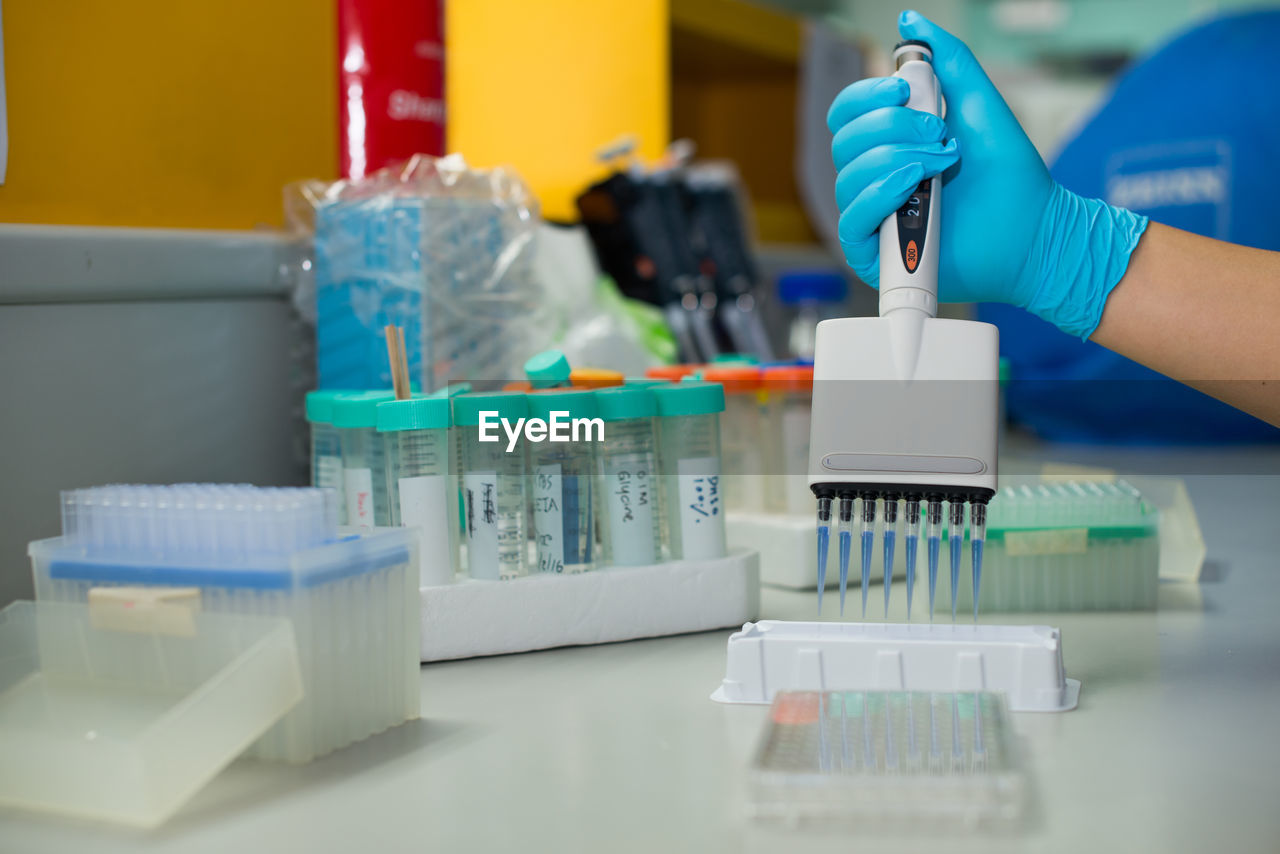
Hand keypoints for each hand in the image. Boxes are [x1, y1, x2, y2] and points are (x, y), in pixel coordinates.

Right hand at [829, 10, 1147, 338]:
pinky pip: (852, 220)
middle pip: (845, 141)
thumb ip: (947, 61)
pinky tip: (914, 186)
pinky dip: (881, 194)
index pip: (846, 114)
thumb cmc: (1009, 176)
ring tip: (942, 164)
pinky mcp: (874, 255)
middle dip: (893, 128)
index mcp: (888, 145)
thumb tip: (911, 21)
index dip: (867, 96)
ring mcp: (873, 218)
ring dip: (897, 160)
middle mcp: (873, 179)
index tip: (906, 88)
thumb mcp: (978, 104)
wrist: (1034, 230)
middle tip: (940, 134)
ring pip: (850, 177)